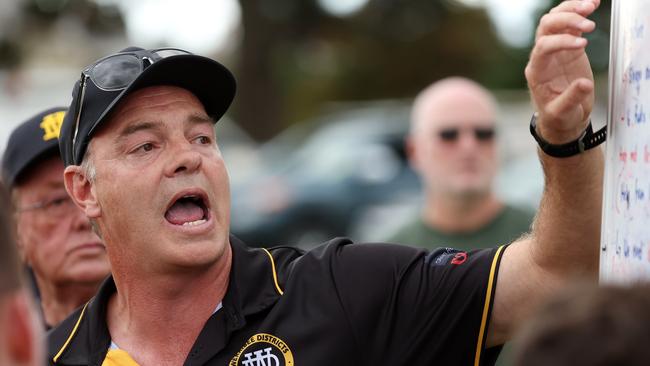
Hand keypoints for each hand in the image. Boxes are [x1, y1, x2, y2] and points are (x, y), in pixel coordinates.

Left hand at [525, 0, 599, 142]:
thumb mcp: (562, 113)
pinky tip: (592, 5)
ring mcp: (554, 49)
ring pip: (555, 20)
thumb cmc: (558, 116)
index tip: (582, 45)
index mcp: (536, 71)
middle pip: (546, 27)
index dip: (560, 42)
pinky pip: (570, 24)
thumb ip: (570, 99)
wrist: (563, 117)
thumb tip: (584, 84)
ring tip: (590, 7)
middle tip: (588, 25)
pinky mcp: (568, 46)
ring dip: (571, 10)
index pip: (542, 47)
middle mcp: (542, 56)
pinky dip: (579, 12)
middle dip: (565, 21)